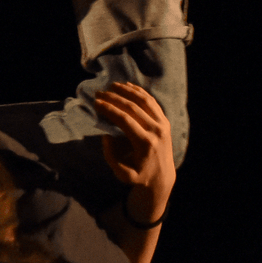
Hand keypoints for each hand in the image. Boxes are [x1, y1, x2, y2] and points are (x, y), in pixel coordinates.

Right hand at [94, 82, 176, 198]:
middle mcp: (156, 130)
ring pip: (144, 100)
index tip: (96, 103)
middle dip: (114, 98)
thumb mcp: (122, 174)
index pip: (125, 120)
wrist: (162, 176)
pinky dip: (139, 92)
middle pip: (133, 107)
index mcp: (146, 143)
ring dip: (127, 91)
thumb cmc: (139, 176)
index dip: (109, 109)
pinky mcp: (164, 120)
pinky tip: (127, 86)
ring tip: (112, 86)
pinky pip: (151, 101)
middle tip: (99, 93)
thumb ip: (111, 156)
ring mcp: (162, 124)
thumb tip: (106, 135)